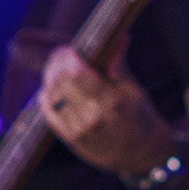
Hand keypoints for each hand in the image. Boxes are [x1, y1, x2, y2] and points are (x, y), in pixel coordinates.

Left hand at [38, 42, 173, 178]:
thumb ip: (118, 63)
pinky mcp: (71, 141)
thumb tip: (117, 35)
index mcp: (110, 101)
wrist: (142, 154)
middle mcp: (92, 118)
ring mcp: (80, 131)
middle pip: (61, 84)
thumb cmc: (139, 116)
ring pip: (52, 98)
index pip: (76, 73)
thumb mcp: (134, 88)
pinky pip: (49, 115)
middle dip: (56, 65)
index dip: (67, 57)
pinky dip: (46, 99)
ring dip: (50, 79)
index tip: (68, 48)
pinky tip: (50, 89)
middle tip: (60, 55)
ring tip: (55, 69)